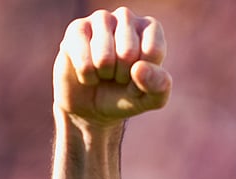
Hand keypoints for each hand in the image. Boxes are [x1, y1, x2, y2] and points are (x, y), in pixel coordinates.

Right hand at [54, 7, 170, 127]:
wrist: (93, 104)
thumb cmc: (128, 95)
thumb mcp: (153, 98)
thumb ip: (158, 85)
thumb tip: (138, 68)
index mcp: (150, 28)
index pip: (153, 51)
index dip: (146, 75)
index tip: (140, 77)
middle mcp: (126, 17)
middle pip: (128, 52)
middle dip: (123, 74)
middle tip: (119, 75)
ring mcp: (99, 19)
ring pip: (104, 56)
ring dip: (105, 74)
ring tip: (105, 72)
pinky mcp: (76, 29)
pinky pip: (84, 61)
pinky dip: (88, 76)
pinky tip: (88, 72)